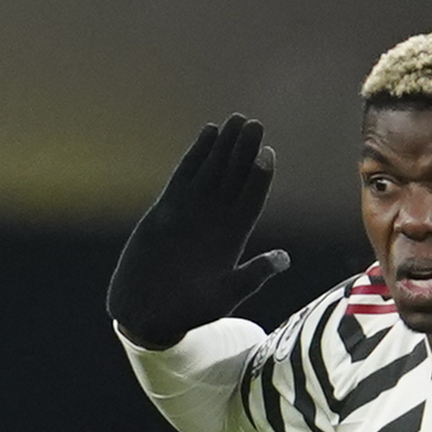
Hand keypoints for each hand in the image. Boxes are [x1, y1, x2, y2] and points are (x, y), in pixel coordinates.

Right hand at [108, 117, 291, 350]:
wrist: (147, 311)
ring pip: (213, 170)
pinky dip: (197, 154)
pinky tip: (208, 133)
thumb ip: (253, 274)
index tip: (267, 154)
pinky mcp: (168, 207)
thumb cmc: (188, 310)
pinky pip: (186, 174)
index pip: (251, 199)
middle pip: (235, 178)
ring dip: (224, 146)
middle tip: (254, 124)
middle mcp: (215, 220)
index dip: (259, 177)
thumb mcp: (226, 295)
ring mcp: (192, 211)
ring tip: (236, 120)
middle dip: (244, 151)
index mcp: (233, 238)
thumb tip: (284, 259)